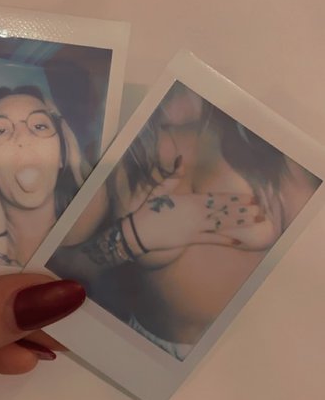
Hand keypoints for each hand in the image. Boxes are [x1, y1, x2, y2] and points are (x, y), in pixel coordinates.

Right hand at [128, 176, 267, 252]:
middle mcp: (196, 213)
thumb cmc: (149, 210)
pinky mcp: (191, 239)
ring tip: (254, 221)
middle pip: (224, 211)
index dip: (235, 199)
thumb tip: (180, 160)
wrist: (139, 232)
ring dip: (239, 222)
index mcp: (190, 200)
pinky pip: (212, 239)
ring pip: (222, 224)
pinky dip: (225, 239)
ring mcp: (195, 228)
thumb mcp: (160, 190)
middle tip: (261, 211)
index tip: (250, 198)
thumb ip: (173, 175)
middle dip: (243, 211)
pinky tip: (238, 240)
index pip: (218, 199)